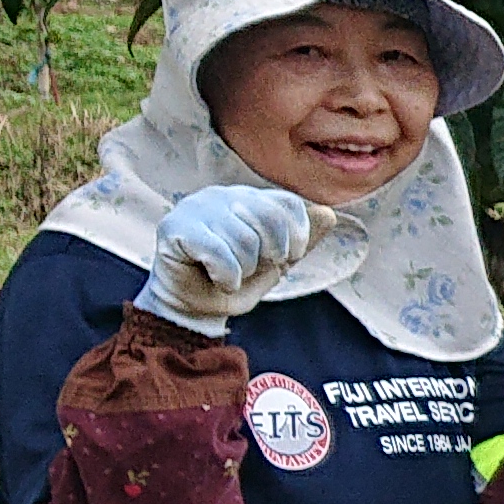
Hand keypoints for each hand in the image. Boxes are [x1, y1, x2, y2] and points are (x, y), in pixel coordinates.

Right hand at [139, 184, 323, 332]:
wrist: (193, 309)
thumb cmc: (235, 282)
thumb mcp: (276, 262)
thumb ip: (302, 239)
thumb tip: (329, 213)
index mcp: (248, 198)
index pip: (287, 204)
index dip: (297, 237)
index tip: (287, 259)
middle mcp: (221, 194)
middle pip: (270, 219)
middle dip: (271, 256)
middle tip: (253, 270)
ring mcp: (195, 207)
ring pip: (244, 239)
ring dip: (245, 271)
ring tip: (230, 276)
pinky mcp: (175, 227)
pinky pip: (219, 252)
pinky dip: (228, 277)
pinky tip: (222, 282)